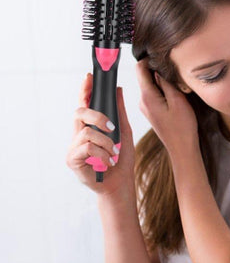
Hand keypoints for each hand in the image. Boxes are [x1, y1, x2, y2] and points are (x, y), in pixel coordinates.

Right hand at [66, 73, 135, 196]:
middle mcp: (79, 134)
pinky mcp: (72, 159)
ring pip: (87, 132)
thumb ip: (120, 112)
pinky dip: (103, 154)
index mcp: (91, 126)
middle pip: (80, 112)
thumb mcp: (124, 133)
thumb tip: (118, 90)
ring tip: (114, 153)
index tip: (89, 78)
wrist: (120, 184)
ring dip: (106, 143)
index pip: (85, 104)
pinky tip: (108, 163)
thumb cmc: (121, 160)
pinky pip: (87, 147)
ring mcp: (74, 147)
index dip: (85, 90)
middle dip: (98, 117)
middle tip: (112, 128)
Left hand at [136, 60, 198, 154]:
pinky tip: (174, 96)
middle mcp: (142, 101)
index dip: (149, 59)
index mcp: (147, 96)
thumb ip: (166, 82)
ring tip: (176, 86)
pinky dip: (162, 90)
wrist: (182, 148)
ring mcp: (146, 106)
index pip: (139, 68)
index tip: (162, 57)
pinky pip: (153, 94)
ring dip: (161, 81)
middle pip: (144, 75)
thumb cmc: (182, 128)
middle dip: (157, 69)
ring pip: (150, 84)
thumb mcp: (178, 100)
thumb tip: (158, 67)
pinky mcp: (152, 111)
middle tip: (173, 73)